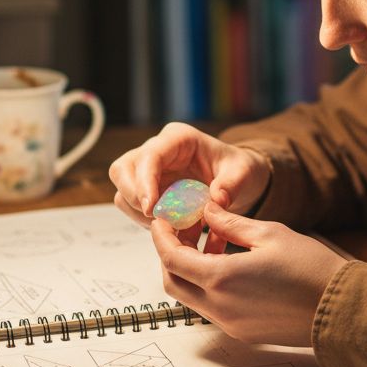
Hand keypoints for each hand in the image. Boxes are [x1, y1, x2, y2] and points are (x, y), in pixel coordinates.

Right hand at [109, 123, 269, 252]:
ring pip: (123, 190)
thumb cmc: (238, 169)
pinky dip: (144, 220)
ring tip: (168, 225)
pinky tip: (168, 226)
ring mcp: (148, 171)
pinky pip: (132, 206)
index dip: (144, 182)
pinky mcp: (146, 190)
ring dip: (138, 212)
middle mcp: (157, 151)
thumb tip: (217, 199)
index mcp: (178, 139)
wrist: (236, 180)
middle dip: (133, 196)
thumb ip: (233, 184)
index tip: (152, 208)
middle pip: (122, 169)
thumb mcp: (244, 173)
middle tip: (155, 219)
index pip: (149, 156)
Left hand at [151, 202, 347, 346]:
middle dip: (170, 254)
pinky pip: (211, 307)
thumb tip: (207, 210)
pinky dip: (209, 285)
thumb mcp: (269, 234)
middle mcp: (219, 307)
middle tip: (184, 230)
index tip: (162, 219)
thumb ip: (231, 223)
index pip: (172, 258)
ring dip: (192, 270)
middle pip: (173, 282)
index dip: (161, 237)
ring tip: (215, 242)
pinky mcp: (242, 332)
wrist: (341, 310)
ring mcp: (229, 324)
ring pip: (191, 296)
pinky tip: (230, 264)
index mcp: (222, 279)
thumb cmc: (311, 268)